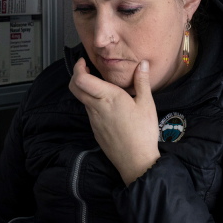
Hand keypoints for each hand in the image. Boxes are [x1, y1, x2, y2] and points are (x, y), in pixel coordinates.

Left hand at [68, 58, 160, 185]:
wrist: (135, 160)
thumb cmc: (143, 132)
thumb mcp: (147, 104)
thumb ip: (142, 81)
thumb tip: (142, 63)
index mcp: (108, 97)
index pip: (81, 80)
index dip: (78, 68)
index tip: (83, 61)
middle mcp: (96, 107)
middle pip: (75, 88)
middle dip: (76, 75)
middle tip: (86, 68)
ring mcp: (93, 119)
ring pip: (81, 99)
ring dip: (85, 89)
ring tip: (99, 84)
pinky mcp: (95, 129)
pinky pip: (89, 111)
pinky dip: (91, 102)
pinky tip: (105, 103)